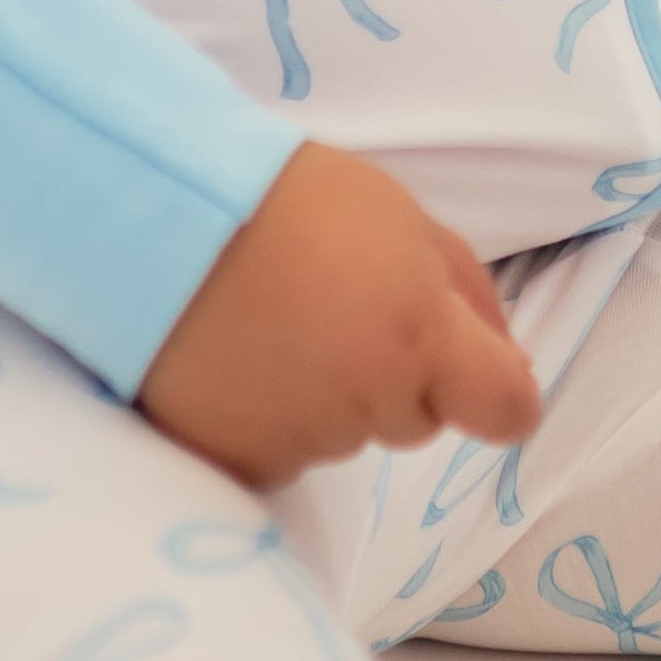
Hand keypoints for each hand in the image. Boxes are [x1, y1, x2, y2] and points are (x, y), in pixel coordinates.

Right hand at [137, 139, 542, 489]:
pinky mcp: (237, 461)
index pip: (506, 411)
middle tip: (329, 311)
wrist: (151, 215)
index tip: (470, 372)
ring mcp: (301, 440)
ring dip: (325, 398)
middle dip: (394, 377)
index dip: (497, 392)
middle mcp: (370, 403)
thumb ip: (465, 294)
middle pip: (416, 418)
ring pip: (345, 436)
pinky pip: (280, 456)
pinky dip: (266, 423)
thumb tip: (510, 361)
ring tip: (269, 327)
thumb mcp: (400, 217)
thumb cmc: (285, 199)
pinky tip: (234, 367)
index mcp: (423, 339)